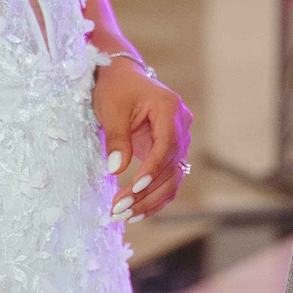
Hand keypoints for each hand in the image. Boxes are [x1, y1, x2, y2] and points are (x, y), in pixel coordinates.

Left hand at [93, 54, 192, 221]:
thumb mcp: (111, 109)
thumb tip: (116, 169)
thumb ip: (117, 138)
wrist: (121, 77)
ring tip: (124, 215)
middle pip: (170, 167)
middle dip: (146, 192)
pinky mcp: (169, 152)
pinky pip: (167, 179)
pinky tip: (136, 212)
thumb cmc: (115, 88)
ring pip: (172, 178)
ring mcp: (179, 140)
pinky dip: (153, 196)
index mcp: (170, 109)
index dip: (151, 170)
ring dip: (150, 200)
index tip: (133, 188)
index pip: (166, 146)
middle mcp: (181, 125)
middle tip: (119, 209)